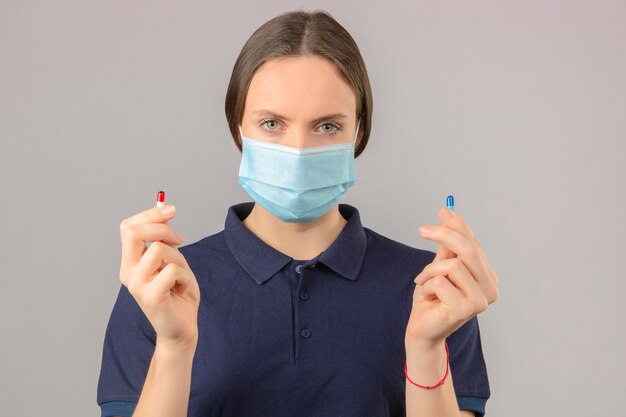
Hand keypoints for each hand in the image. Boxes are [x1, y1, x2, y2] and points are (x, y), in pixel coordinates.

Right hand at [119, 204, 200, 350]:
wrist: (182, 329)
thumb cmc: (178, 294)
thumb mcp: (173, 260)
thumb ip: (165, 239)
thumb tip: (165, 209)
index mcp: (130, 262)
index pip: (128, 227)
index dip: (150, 214)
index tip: (171, 210)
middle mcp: (128, 273)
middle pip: (133, 232)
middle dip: (162, 228)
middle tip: (180, 240)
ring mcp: (136, 285)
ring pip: (159, 249)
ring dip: (179, 258)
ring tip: (181, 275)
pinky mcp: (150, 297)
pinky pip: (172, 270)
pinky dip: (185, 276)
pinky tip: (182, 288)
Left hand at [405, 207, 498, 349]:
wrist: (422, 330)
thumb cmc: (431, 299)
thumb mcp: (439, 267)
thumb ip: (447, 247)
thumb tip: (448, 214)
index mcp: (487, 276)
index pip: (475, 244)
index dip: (459, 226)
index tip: (443, 211)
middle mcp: (490, 288)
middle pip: (470, 250)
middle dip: (444, 235)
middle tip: (422, 230)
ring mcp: (481, 301)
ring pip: (452, 265)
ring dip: (430, 270)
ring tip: (423, 282)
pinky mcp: (466, 309)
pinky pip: (440, 281)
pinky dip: (427, 285)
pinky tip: (428, 297)